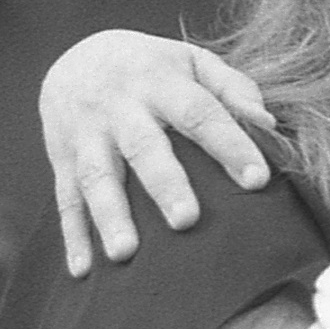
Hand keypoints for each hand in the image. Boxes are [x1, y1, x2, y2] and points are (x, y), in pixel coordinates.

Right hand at [38, 30, 273, 275]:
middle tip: (187, 221)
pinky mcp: (62, 160)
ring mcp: (86, 135)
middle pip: (143, 147)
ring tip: (125, 254)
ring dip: (109, 216)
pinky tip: (83, 270)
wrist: (74, 58)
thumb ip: (231, 86)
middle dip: (164, 184)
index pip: (199, 112)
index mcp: (159, 81)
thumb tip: (268, 124)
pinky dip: (72, 236)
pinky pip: (65, 200)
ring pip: (96, 177)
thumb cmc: (150, 67)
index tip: (258, 179)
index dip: (229, 143)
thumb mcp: (190, 60)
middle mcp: (119, 107)